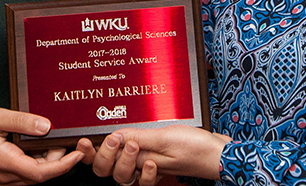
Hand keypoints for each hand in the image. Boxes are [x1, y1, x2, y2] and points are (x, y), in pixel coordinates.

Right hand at [0, 105, 82, 184]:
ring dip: (48, 162)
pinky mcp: (2, 176)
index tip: (78, 154)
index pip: (42, 172)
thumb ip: (22, 121)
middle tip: (65, 139)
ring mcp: (3, 178)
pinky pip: (25, 173)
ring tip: (54, 141)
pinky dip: (37, 163)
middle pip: (41, 175)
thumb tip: (46, 126)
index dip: (64, 165)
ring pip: (34, 176)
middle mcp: (5, 176)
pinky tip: (40, 147)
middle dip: (58, 160)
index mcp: (5, 162)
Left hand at [88, 126, 230, 184]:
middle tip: (112, 137)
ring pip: (121, 161)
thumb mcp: (164, 140)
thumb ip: (138, 138)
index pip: (106, 166)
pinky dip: (135, 145)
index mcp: (140, 167)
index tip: (86, 141)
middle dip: (104, 154)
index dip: (93, 155)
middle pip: (108, 169)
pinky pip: (138, 154)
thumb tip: (114, 136)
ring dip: (120, 151)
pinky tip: (138, 138)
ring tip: (128, 137)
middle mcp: (140, 167)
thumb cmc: (196, 149)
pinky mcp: (156, 154)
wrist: (219, 154)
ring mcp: (148, 162)